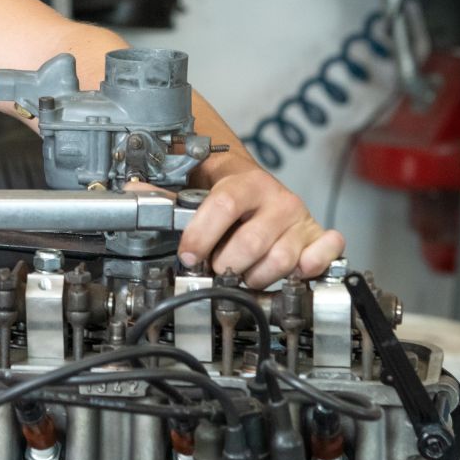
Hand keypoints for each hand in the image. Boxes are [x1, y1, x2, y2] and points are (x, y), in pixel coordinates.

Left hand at [178, 153, 342, 287]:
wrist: (259, 189)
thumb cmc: (227, 197)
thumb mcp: (197, 192)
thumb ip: (166, 199)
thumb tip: (133, 193)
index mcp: (245, 183)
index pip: (223, 206)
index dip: (202, 235)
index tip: (188, 257)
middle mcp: (277, 199)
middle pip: (251, 242)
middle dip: (227, 264)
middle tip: (217, 269)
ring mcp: (300, 219)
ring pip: (280, 260)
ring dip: (256, 276)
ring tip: (245, 272)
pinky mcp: (319, 237)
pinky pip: (327, 252)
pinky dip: (313, 265)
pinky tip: (297, 271)